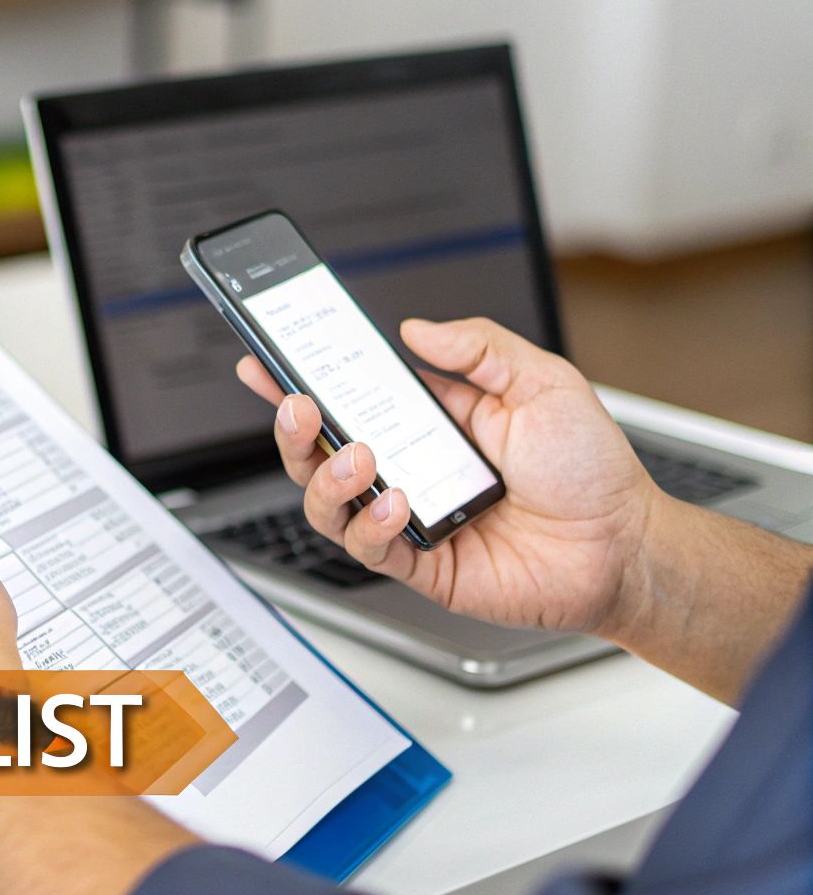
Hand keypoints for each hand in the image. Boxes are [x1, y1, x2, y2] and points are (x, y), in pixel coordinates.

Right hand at [237, 317, 659, 636]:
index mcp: (432, 420)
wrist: (626, 547)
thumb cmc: (594, 472)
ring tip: (359, 456)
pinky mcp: (422, 564)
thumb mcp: (544, 382)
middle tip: (296, 405)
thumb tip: (416, 329)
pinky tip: (398, 503)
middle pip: (321, 450)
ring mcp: (412, 518)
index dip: (303, 378)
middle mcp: (412, 467)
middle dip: (294, 428)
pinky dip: (372, 524)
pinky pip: (371, 547)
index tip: (267, 358)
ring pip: (329, 503)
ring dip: (327, 477)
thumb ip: (480, 346)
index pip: (351, 395)